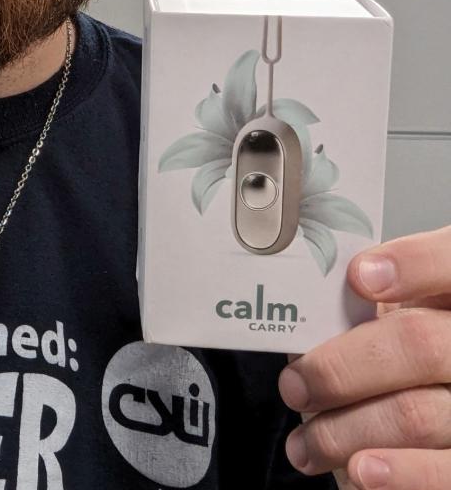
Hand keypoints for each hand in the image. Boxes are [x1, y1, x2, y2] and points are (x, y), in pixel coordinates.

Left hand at [278, 226, 450, 488]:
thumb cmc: (397, 368)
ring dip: (343, 431)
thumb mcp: (385, 325)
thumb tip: (294, 299)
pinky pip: (443, 472)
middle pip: (419, 343)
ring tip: (306, 443)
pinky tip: (359, 470)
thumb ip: (358, 309)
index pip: (449, 261)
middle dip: (341, 366)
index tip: (360, 276)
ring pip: (415, 413)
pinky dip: (396, 473)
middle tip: (295, 386)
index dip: (413, 263)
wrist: (427, 437)